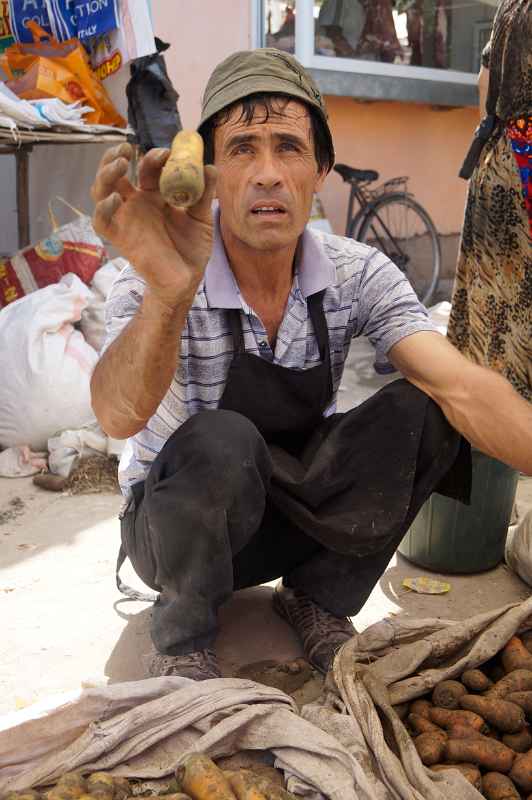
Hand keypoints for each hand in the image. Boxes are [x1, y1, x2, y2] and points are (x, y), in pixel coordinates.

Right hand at [91, 143, 216, 307]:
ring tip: (120, 163)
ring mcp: (126, 219)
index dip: (153, 158)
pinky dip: (103, 208)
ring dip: (106, 174)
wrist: (187, 280)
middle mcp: (137, 203)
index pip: (147, 168)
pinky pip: (102, 222)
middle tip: (127, 147)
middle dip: (117, 157)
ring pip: (102, 190)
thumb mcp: (202, 218)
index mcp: (155, 195)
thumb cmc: (192, 249)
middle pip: (117, 173)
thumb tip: (211, 167)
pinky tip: (115, 198)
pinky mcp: (120, 238)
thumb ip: (205, 194)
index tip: (166, 153)